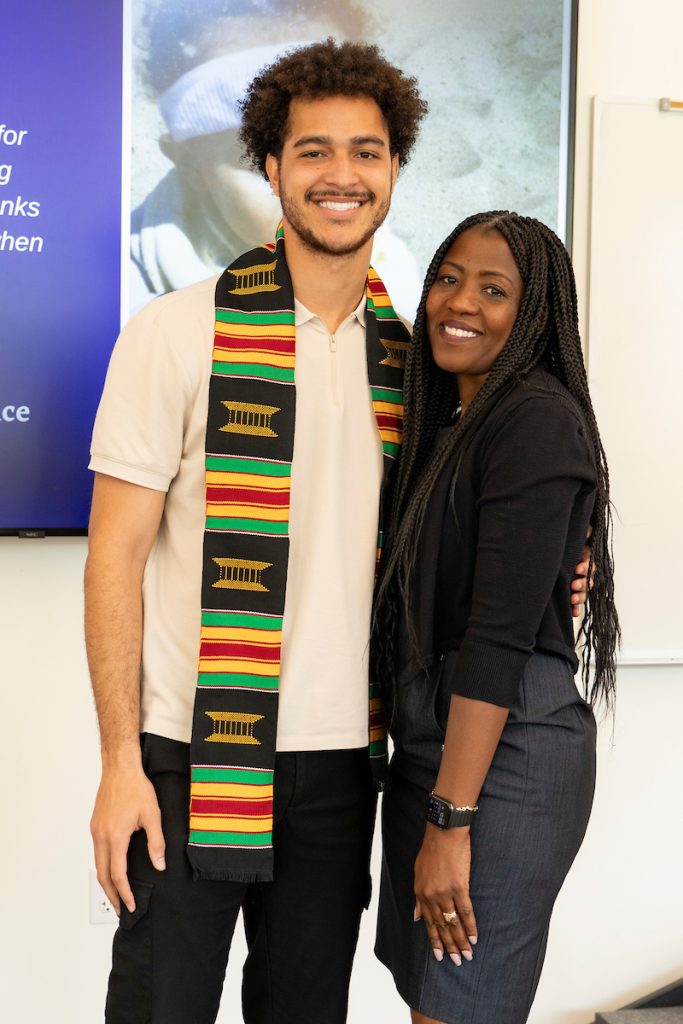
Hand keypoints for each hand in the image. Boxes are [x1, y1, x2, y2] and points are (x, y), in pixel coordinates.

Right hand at [90, 760, 165, 913]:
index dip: (125, 893)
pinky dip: (103, 866)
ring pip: (97, 863)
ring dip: (106, 881)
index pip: (118, 875)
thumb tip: (159, 864)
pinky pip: (97, 851)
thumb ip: (156, 842)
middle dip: (111, 895)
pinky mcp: (95, 825)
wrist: (120, 768)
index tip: (131, 906)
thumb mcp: (152, 815)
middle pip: (102, 875)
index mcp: (115, 837)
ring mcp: (96, 831)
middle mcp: (101, 836)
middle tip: (121, 909)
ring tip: (116, 894)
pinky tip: (112, 868)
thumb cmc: (136, 788)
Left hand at [413, 824, 476, 965]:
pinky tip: (474, 937)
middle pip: (442, 926)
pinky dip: (471, 926)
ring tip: (467, 955)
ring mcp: (445, 892)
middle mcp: (431, 896)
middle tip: (457, 962)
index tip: (440, 956)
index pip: (428, 923)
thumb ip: (418, 897)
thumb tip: (415, 917)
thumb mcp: (418, 873)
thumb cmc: (431, 850)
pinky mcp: (460, 887)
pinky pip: (466, 911)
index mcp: (420, 893)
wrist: (443, 833)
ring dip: (462, 940)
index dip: (435, 940)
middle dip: (450, 946)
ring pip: (454, 922)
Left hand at [571, 527, 594, 617]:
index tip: (578, 568)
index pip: (590, 564)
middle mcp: (583, 572)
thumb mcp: (573, 535)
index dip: (586, 567)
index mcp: (585, 558)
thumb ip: (583, 532)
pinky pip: (575, 601)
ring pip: (583, 592)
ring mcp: (578, 582)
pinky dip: (576, 608)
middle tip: (574, 585)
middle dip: (583, 584)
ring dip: (580, 597)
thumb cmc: (563, 542)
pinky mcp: (570, 591)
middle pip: (588, 580)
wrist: (548, 550)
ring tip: (572, 599)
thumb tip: (587, 530)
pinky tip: (574, 613)